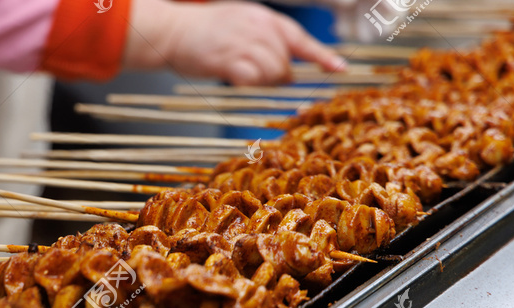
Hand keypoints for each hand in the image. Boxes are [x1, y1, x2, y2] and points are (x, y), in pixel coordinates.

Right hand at [124, 0, 346, 85]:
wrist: (173, 30)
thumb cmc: (204, 31)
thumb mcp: (241, 23)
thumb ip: (265, 41)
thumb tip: (286, 70)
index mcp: (264, 18)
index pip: (300, 39)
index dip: (322, 56)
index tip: (340, 69)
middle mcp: (258, 28)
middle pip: (285, 61)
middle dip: (278, 74)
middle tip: (257, 74)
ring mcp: (244, 44)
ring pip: (272, 72)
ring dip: (262, 80)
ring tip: (242, 74)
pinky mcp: (228, 60)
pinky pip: (253, 80)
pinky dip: (249, 83)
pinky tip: (235, 78)